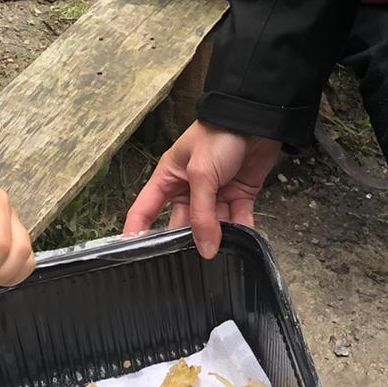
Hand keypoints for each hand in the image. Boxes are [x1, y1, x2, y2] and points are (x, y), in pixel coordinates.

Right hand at [123, 123, 281, 258]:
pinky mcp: (239, 195)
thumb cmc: (219, 134)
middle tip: (190, 266)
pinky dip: (242, 231)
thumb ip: (202, 214)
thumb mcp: (201, 173)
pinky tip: (244, 242)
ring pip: (213, 226)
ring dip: (219, 239)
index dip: (137, 232)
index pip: (145, 210)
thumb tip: (205, 249)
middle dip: (187, 242)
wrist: (255, 120)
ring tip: (220, 255)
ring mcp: (215, 193)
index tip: (132, 258)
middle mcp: (189, 188)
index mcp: (169, 178)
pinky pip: (238, 220)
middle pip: (182, 224)